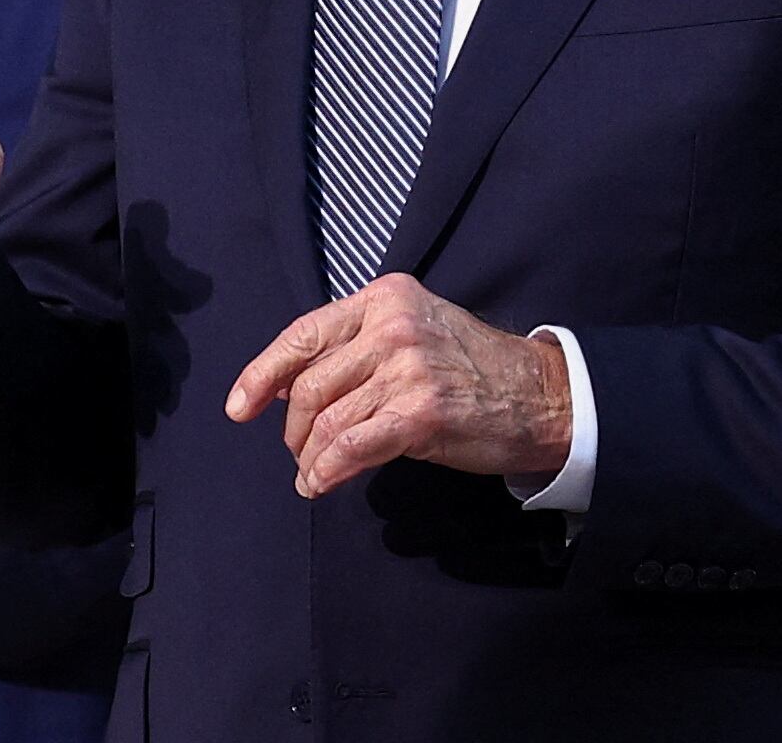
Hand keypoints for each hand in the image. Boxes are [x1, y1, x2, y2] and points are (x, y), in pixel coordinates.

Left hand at [225, 275, 570, 497]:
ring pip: (326, 419)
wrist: (541, 396)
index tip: (239, 407)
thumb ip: (359, 347)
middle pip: (310, 384)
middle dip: (292, 427)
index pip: (304, 334)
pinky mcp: (420, 413)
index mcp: (384, 299)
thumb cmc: (474, 368)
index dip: (263, 373)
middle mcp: (391, 326)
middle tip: (296, 452)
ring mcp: (407, 368)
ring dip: (309, 457)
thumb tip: (295, 386)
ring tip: (310, 475)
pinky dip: (327, 470)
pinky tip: (322, 483)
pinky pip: (351, 446)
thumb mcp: (415, 331)